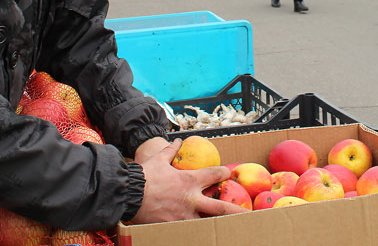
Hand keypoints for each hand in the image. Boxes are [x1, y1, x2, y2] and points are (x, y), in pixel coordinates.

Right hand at [131, 139, 248, 223]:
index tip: (228, 172)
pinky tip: (204, 236)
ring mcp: (184, 216)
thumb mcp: (159, 160)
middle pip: (221, 207)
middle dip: (236, 210)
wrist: (128, 193)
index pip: (214, 174)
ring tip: (231, 230)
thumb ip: (170, 151)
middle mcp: (191, 200)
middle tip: (249, 214)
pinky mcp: (174, 227)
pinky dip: (196, 233)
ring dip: (218, 226)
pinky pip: (189, 231)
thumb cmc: (144, 175)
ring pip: (207, 224)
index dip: (223, 172)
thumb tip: (177, 141)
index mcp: (190, 181)